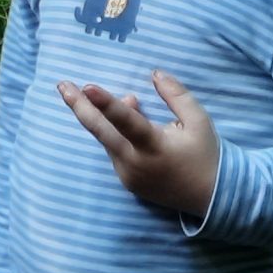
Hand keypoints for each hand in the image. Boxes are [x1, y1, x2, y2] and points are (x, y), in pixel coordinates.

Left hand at [59, 70, 221, 219]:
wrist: (211, 198)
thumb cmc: (205, 155)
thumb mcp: (199, 121)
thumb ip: (176, 95)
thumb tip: (154, 74)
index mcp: (154, 146)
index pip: (126, 121)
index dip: (105, 103)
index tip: (86, 86)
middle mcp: (135, 162)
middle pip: (100, 131)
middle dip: (78, 106)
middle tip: (62, 85)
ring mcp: (127, 174)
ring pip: (108, 139)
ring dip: (107, 117)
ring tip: (124, 100)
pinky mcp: (126, 181)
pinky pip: (115, 151)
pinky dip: (116, 134)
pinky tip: (129, 124)